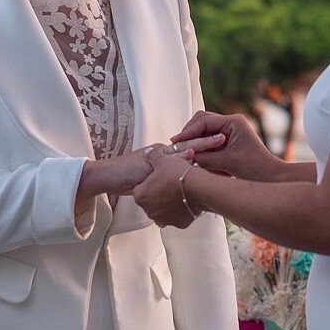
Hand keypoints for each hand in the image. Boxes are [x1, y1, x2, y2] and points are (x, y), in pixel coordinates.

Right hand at [75, 133, 223, 212]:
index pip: (189, 149)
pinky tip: (191, 158)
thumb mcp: (151, 182)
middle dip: (208, 142)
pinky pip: (165, 160)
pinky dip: (178, 160)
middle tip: (226, 137)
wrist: (104, 178)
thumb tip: (184, 192)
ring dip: (199, 146)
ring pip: (180, 148)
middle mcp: (161, 151)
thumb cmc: (126, 180)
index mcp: (165, 155)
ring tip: (217, 142)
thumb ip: (166, 183)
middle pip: (188, 145)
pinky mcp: (146, 162)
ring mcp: (154, 156)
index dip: (206, 147)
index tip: (224, 145)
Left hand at [133, 149, 198, 228]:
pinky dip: (179, 209)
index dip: (149, 181)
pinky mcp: (178, 223)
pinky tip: (185, 199)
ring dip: (168, 201)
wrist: (199, 188)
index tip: (158, 177)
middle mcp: (150, 210)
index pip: (140, 188)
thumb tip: (150, 154)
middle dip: (158, 192)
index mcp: (141, 195)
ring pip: (163, 209)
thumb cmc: (179, 176)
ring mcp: (164, 218)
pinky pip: (176, 215)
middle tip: (168, 181)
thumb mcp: (161, 158)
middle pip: (151, 199)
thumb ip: (152, 155)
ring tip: (178, 189)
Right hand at [173, 111, 280, 181]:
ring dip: (194, 141)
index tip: (174, 142)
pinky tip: (192, 156)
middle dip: (188, 134)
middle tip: (175, 146)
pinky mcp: (228, 141)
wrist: (271, 177)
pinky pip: (209, 140)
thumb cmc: (254, 169)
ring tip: (181, 152)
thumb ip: (204, 158)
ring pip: (204, 131)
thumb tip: (182, 156)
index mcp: (233, 122)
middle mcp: (231, 122)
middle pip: (202, 122)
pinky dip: (200, 147)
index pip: (203, 121)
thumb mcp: (226, 163)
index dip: (187, 132)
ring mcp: (230, 131)